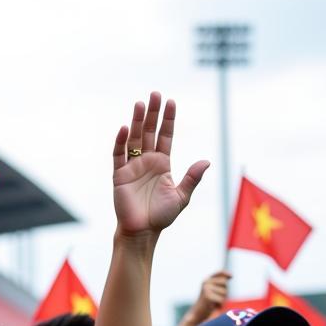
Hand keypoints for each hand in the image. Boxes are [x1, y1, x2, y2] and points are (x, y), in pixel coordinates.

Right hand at [113, 92, 208, 237]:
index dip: (168, 119)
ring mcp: (132, 167)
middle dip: (153, 113)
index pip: (166, 136)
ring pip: (134, 138)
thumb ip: (192, 178)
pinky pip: (119, 155)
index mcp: (162, 164)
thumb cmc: (161, 216)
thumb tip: (206, 161)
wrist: (142, 232)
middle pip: (150, 131)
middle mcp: (147, 161)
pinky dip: (120, 141)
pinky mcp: (119, 175)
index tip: (171, 101)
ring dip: (137, 121)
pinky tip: (124, 128)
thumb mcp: (181, 196)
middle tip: (155, 94)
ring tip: (140, 104)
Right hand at [185, 271, 229, 324]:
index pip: (220, 273)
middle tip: (216, 298)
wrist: (197, 314)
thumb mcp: (214, 291)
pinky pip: (221, 299)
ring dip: (222, 299)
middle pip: (225, 283)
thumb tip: (231, 276)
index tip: (231, 276)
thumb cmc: (208, 303)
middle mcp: (206, 282)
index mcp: (206, 280)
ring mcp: (206, 289)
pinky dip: (220, 305)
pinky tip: (213, 306)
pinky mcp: (208, 296)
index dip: (226, 274)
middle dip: (224, 291)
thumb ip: (221, 283)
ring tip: (214, 302)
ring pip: (224, 292)